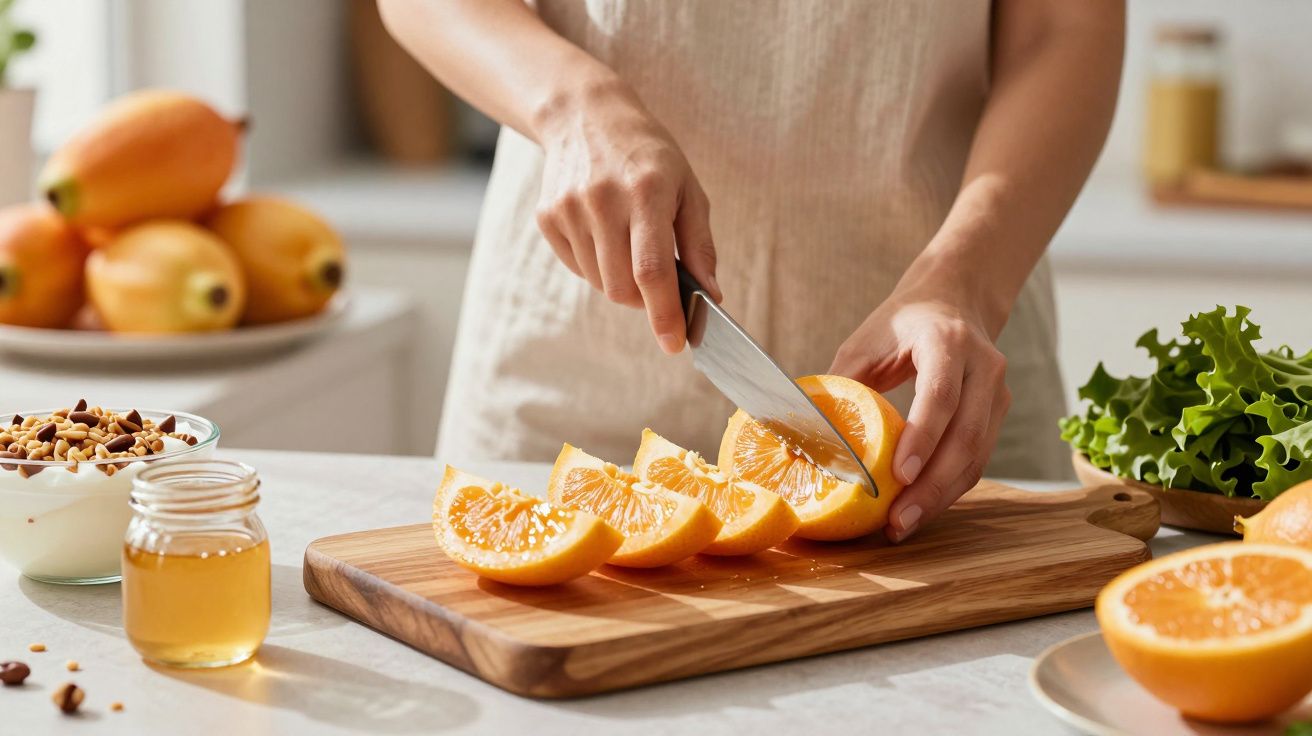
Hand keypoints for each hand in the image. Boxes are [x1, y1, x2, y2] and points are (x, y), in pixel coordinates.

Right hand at [534, 82, 720, 352]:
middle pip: (622, 287)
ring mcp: (570, 209)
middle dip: (645, 301)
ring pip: (599, 283)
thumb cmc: (648, 155)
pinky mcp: (548, 216)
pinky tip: (603, 232)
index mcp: (646, 193)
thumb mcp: (688, 188)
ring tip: (628, 241)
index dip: (664, 313)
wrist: (585, 115)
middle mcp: (603, 201)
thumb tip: (710, 295)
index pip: (653, 271)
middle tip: (657, 283)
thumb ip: (700, 244)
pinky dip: (596, 265)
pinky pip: (577, 267)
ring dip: (620, 280)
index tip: (675, 343)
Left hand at [828, 276, 1010, 542]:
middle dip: (931, 485)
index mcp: (947, 341)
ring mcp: (997, 392)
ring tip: (902, 525)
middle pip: (966, 435)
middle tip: (896, 521)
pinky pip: (977, 460)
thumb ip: (839, 385)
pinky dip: (948, 488)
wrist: (952, 299)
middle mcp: (983, 366)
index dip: (922, 437)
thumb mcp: (863, 343)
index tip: (898, 476)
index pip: (941, 394)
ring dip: (940, 497)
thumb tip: (800, 435)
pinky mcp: (998, 414)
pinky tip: (919, 509)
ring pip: (977, 456)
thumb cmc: (900, 323)